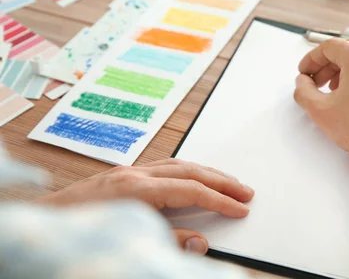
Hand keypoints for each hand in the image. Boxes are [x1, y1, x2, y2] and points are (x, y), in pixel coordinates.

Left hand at [38, 159, 253, 253]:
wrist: (44, 219)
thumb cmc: (79, 231)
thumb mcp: (127, 241)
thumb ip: (167, 240)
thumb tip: (200, 242)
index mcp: (137, 189)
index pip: (191, 191)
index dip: (220, 201)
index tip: (240, 210)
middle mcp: (135, 174)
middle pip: (190, 171)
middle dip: (222, 181)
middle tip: (246, 192)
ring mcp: (129, 171)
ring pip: (180, 164)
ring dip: (208, 172)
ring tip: (229, 183)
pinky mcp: (124, 174)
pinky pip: (166, 165)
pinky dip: (188, 170)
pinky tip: (196, 176)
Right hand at [294, 39, 348, 215]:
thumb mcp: (320, 110)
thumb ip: (303, 90)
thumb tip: (303, 83)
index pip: (329, 46)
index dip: (311, 59)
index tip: (306, 71)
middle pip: (347, 49)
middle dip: (327, 65)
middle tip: (316, 80)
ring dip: (345, 70)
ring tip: (335, 90)